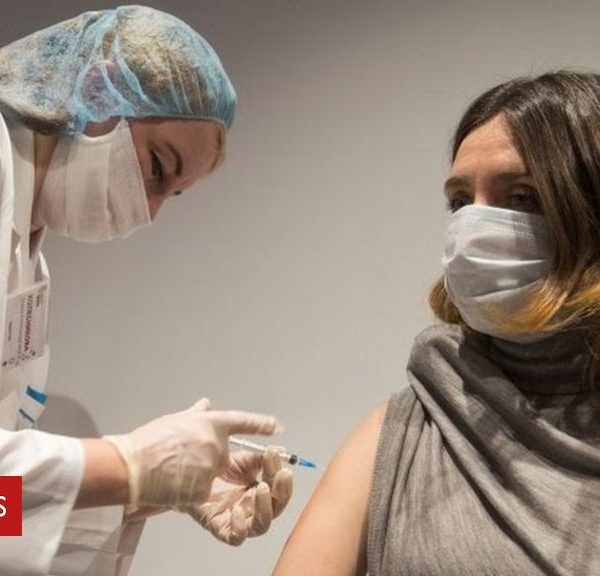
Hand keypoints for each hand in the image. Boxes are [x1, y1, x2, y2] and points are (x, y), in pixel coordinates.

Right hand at [104, 398, 281, 509]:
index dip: (261, 424)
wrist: (132, 467)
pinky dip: (191, 488)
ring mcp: (211, 469)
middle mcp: (216, 444)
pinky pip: (204, 491)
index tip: (276, 426)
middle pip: (227, 454)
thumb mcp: (175, 419)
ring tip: (175, 469)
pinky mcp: (203, 491)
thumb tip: (205, 404)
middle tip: (186, 456)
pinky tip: (173, 482)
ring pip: (214, 474)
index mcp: (211, 423)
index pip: (242, 421)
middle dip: (211, 457)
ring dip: (200, 473)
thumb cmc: (149, 441)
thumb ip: (196, 413)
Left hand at [186, 447, 292, 545]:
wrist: (191, 475)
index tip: (277, 456)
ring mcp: (238, 520)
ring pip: (261, 526)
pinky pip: (235, 537)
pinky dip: (240, 527)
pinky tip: (236, 509)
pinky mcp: (220, 528)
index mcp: (260, 493)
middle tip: (281, 474)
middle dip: (283, 491)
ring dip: (266, 507)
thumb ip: (261, 457)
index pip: (279, 489)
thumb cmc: (217, 470)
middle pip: (276, 509)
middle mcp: (252, 509)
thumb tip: (281, 450)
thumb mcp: (242, 459)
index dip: (282, 475)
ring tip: (262, 487)